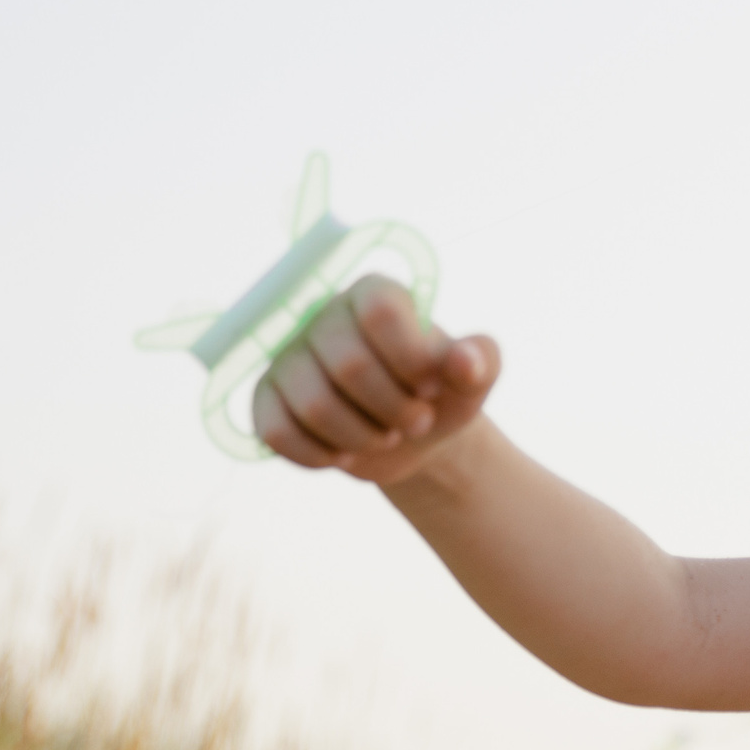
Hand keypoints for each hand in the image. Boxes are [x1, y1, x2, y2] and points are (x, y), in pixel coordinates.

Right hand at [252, 275, 499, 485]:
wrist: (412, 435)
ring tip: (384, 437)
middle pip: (349, 365)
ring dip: (360, 437)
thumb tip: (467, 360)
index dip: (409, 357)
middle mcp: (325, 316)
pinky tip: (343, 453)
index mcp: (375, 295)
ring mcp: (289, 357)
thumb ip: (482, 360)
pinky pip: (277, 431)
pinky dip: (318, 455)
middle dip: (392, 409)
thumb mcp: (474, 378)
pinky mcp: (267, 398)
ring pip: (313, 405)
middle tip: (416, 422)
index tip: (431, 386)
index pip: (380, 311)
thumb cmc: (442, 393)